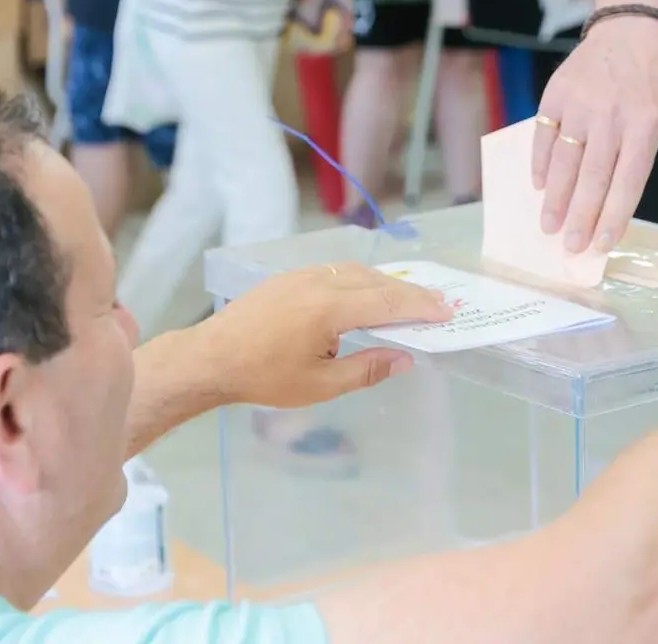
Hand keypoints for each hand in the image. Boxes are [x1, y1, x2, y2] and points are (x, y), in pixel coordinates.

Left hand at [200, 263, 452, 407]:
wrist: (210, 358)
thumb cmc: (264, 377)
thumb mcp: (319, 385)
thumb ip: (366, 369)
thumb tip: (404, 359)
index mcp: (329, 309)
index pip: (387, 301)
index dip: (421, 306)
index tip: (447, 311)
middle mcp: (319, 283)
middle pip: (377, 281)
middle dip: (410, 293)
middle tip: (439, 305)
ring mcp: (302, 276)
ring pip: (356, 271)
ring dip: (385, 283)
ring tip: (408, 300)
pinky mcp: (289, 278)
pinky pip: (335, 271)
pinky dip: (360, 280)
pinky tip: (365, 294)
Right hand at [532, 16, 657, 253]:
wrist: (635, 24)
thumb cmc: (654, 79)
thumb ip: (636, 153)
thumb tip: (603, 199)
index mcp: (646, 124)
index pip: (627, 182)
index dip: (613, 217)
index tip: (599, 245)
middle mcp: (611, 115)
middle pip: (593, 177)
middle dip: (580, 217)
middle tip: (570, 247)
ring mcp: (581, 103)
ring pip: (565, 161)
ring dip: (556, 198)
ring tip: (549, 226)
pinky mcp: (557, 92)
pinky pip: (545, 134)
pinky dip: (541, 162)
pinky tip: (539, 185)